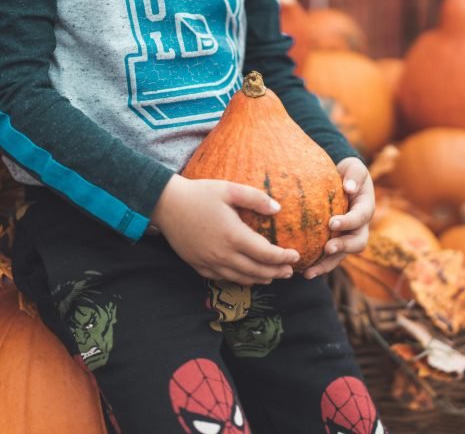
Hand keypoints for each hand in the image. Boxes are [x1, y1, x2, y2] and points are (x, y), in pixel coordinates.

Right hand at [151, 175, 299, 285]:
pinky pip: (223, 278)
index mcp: (234, 236)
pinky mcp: (198, 265)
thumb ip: (256, 198)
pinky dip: (239, 280)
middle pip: (256, 270)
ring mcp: (209, 262)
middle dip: (276, 272)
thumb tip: (278, 209)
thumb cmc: (199, 194)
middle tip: (289, 271)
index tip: (296, 255)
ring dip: (260, 279)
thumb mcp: (229, 189)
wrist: (165, 204)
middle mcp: (223, 254)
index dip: (283, 257)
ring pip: (241, 278)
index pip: (266, 254)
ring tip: (272, 277)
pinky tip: (245, 277)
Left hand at [303, 157, 374, 279]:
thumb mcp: (354, 168)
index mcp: (365, 208)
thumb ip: (354, 175)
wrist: (345, 181)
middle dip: (343, 247)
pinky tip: (300, 271)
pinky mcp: (336, 242)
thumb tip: (350, 187)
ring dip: (327, 265)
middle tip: (327, 248)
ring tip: (309, 273)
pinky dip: (317, 265)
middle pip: (357, 243)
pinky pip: (329, 258)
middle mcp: (360, 227)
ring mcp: (348, 237)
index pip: (360, 217)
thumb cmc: (349, 173)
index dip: (348, 222)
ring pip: (342, 256)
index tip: (332, 222)